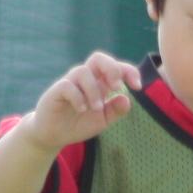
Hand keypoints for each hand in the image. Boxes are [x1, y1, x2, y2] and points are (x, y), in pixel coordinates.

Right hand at [28, 52, 144, 149]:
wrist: (54, 135)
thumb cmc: (79, 123)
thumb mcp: (103, 120)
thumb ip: (116, 111)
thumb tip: (126, 99)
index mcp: (99, 83)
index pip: (115, 67)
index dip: (129, 71)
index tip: (137, 86)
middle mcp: (85, 79)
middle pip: (98, 58)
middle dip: (111, 68)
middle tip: (115, 87)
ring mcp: (70, 83)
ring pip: (83, 71)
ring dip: (93, 90)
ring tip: (95, 108)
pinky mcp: (56, 91)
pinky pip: (67, 85)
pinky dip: (78, 97)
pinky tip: (81, 109)